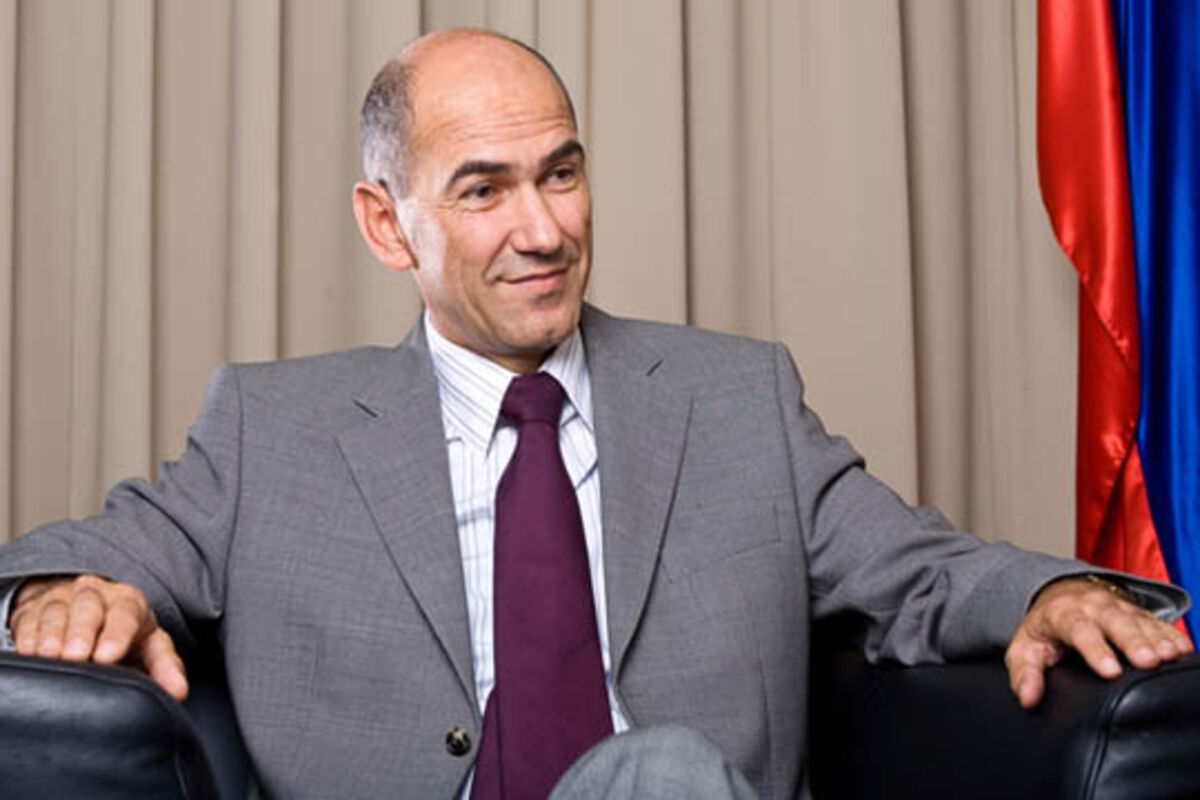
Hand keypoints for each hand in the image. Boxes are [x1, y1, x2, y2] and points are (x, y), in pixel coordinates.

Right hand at [9, 575, 188, 700]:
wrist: (87, 607)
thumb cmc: (123, 634)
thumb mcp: (149, 646)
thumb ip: (165, 667)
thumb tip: (178, 692)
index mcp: (129, 603)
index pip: (126, 615)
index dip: (117, 634)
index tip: (108, 656)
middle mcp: (97, 595)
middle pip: (89, 608)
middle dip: (82, 632)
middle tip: (76, 655)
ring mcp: (63, 599)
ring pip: (57, 611)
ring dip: (53, 635)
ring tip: (51, 655)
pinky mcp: (34, 610)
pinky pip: (29, 619)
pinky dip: (29, 635)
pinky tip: (31, 650)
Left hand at [1006, 576, 1192, 708]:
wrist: (1062, 595)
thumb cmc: (1045, 630)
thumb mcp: (1026, 649)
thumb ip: (1024, 673)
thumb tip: (1028, 698)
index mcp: (1063, 614)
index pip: (1078, 629)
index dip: (1095, 649)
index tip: (1109, 671)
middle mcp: (1094, 607)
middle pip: (1115, 622)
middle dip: (1132, 640)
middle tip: (1148, 661)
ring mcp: (1119, 609)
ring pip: (1140, 622)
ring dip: (1156, 638)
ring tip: (1169, 656)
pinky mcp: (1139, 614)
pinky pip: (1158, 623)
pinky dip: (1171, 635)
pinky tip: (1183, 650)